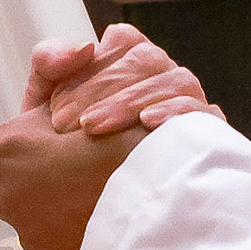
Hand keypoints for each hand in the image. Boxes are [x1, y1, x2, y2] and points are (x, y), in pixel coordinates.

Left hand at [0, 110, 143, 249]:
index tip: (40, 142)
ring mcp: (26, 234)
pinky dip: (72, 232)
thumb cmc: (119, 148)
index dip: (16, 142)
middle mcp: (4, 197)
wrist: (153, 207)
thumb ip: (48, 110)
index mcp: (1, 153)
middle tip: (77, 168)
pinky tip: (99, 219)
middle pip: (11, 182)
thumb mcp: (78, 103)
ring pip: (34, 213)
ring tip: (95, 195)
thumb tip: (43, 119)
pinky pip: (55, 241)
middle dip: (37, 176)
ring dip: (56, 205)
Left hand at [25, 25, 214, 137]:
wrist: (77, 207)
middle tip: (63, 124)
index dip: (91, 69)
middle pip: (147, 60)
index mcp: (132, 63)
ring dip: (132, 101)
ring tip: (93, 129)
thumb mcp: (43, 104)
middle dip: (102, 89)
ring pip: (177, 81)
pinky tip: (146, 124)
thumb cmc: (63, 149)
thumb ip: (49, 64)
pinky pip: (205, 114)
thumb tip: (85, 47)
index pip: (125, 41)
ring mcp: (190, 104)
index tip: (57, 109)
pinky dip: (176, 113)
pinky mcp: (207, 136)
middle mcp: (166, 79)